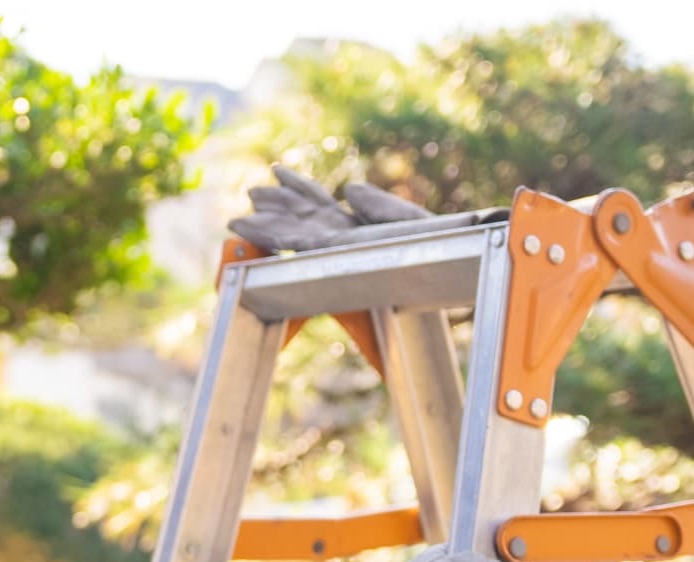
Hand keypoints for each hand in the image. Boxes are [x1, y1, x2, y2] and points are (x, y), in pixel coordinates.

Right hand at [229, 164, 432, 252]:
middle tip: (249, 193)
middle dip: (275, 206)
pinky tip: (256, 231)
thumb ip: (376, 203)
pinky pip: (300, 245)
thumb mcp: (407, 217)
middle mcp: (345, 238)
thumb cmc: (442, 244)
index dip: (296, 187)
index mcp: (358, 226)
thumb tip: (345, 189)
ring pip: (293, 234)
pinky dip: (276, 238)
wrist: (456, 259)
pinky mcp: (338, 255)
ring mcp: (340, 248)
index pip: (320, 203)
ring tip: (237, 222)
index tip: (275, 171)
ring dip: (265, 228)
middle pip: (301, 217)